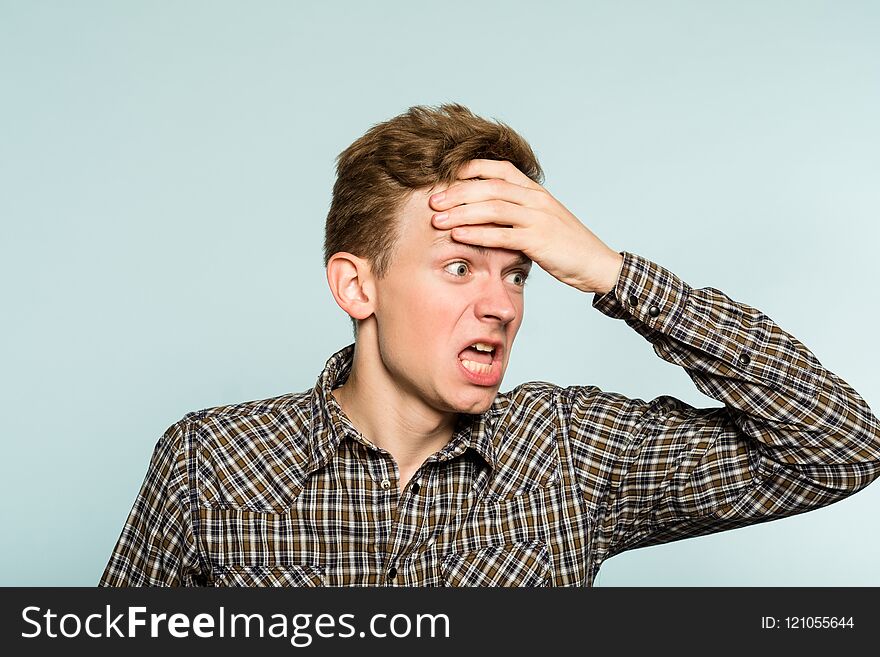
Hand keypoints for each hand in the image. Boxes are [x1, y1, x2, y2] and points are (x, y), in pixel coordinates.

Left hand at [429, 159, 623, 293]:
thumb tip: (485, 213)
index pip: (500, 169)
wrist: (596, 264)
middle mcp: (536, 199)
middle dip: (457, 193)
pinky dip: (477, 234)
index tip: (446, 177)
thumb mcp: (543, 220)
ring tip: (437, 221)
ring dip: (461, 213)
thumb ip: (518, 212)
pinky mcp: (539, 240)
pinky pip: (502, 234)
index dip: (471, 170)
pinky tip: (458, 236)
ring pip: (493, 208)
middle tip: (432, 202)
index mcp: (536, 191)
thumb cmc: (567, 245)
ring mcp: (539, 218)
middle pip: (489, 187)